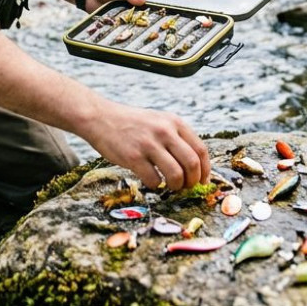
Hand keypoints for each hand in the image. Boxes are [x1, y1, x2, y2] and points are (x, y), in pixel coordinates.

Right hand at [77, 99, 210, 190]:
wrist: (101, 118)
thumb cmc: (132, 124)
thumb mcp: (159, 121)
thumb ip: (176, 138)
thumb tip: (195, 167)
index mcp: (174, 122)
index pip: (201, 150)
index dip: (205, 170)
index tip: (202, 181)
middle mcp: (164, 131)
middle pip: (192, 164)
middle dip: (193, 182)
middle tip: (187, 188)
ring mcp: (149, 144)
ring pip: (176, 175)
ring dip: (176, 186)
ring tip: (170, 186)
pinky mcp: (133, 157)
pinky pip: (154, 180)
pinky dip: (156, 186)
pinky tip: (151, 181)